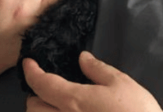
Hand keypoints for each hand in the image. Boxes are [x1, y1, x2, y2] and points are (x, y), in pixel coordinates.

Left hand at [24, 52, 162, 111]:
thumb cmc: (135, 110)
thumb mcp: (120, 83)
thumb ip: (98, 69)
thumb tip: (82, 58)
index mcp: (74, 101)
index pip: (42, 84)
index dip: (31, 71)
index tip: (27, 63)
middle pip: (33, 108)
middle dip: (36, 96)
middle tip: (48, 87)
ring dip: (43, 111)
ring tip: (56, 104)